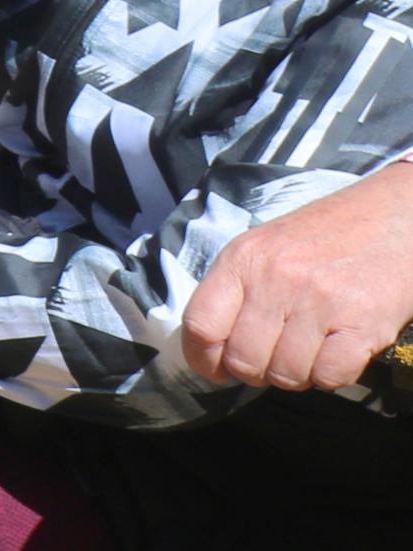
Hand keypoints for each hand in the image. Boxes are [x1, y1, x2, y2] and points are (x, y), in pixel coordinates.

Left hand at [183, 157, 412, 389]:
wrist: (396, 217)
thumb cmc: (327, 235)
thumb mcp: (267, 247)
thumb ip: (239, 290)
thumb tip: (214, 350)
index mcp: (242, 259)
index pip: (200, 325)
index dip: (203, 358)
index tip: (216, 369)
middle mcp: (275, 279)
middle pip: (243, 359)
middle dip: (257, 372)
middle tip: (277, 358)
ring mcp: (318, 300)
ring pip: (287, 374)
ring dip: (299, 375)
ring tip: (313, 349)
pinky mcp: (362, 322)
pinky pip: (330, 376)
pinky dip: (334, 376)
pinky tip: (340, 351)